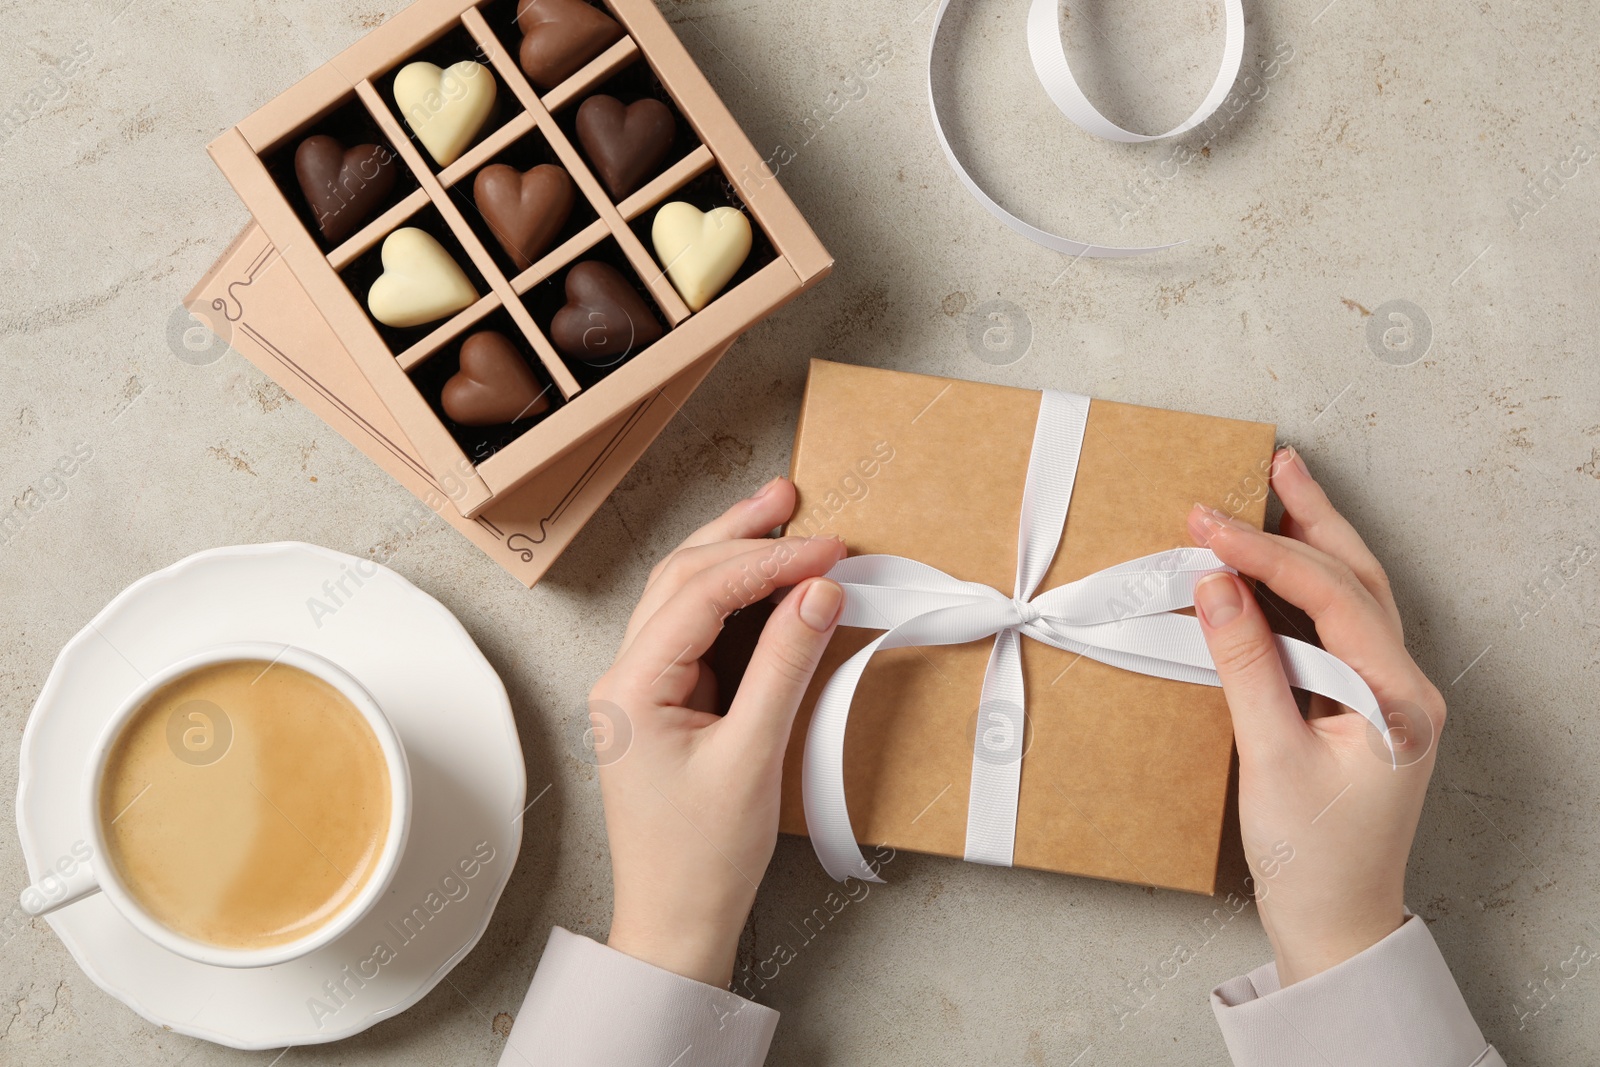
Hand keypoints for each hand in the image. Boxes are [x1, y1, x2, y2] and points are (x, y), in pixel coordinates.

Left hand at [589, 477, 846, 986]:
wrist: (675, 924)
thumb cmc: (702, 858)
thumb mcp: (753, 756)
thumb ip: (786, 666)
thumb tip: (819, 593)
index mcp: (632, 687)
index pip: (703, 594)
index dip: (768, 561)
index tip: (829, 549)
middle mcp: (625, 678)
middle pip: (682, 578)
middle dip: (739, 534)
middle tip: (792, 498)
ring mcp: (640, 690)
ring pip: (684, 597)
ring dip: (731, 556)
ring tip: (777, 517)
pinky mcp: (663, 704)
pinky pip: (696, 632)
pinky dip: (733, 599)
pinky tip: (765, 580)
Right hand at [1188, 448, 1445, 985]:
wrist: (1336, 923)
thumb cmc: (1313, 858)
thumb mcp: (1271, 759)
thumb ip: (1246, 667)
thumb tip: (1216, 587)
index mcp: (1398, 699)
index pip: (1329, 597)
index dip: (1263, 553)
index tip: (1206, 525)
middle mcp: (1405, 688)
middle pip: (1359, 579)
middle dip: (1312, 519)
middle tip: (1272, 466)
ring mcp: (1388, 697)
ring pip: (1353, 598)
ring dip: (1314, 544)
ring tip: (1278, 492)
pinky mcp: (1362, 708)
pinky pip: (1335, 630)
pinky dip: (1303, 589)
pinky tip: (1273, 569)